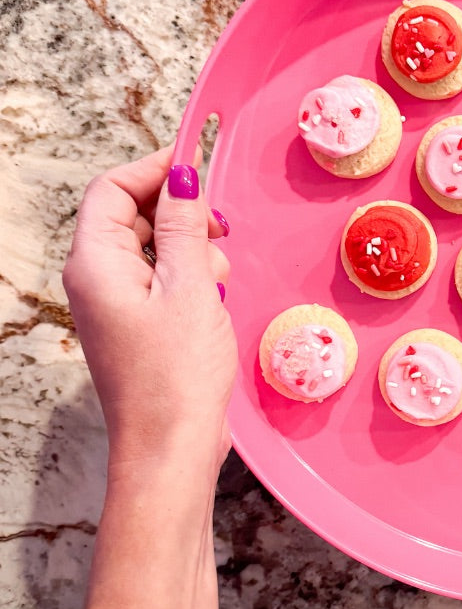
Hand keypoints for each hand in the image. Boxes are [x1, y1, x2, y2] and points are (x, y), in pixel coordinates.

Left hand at [62, 146, 235, 469]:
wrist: (171, 446)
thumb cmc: (176, 376)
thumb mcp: (191, 289)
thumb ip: (183, 226)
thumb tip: (182, 176)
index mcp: (95, 263)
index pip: (111, 189)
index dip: (154, 169)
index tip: (197, 162)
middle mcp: (95, 279)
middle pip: (130, 216)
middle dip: (178, 213)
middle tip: (219, 229)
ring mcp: (114, 304)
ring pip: (150, 248)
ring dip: (189, 249)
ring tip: (219, 277)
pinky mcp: (135, 325)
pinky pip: (158, 280)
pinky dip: (189, 277)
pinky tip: (214, 300)